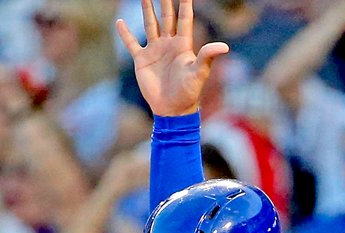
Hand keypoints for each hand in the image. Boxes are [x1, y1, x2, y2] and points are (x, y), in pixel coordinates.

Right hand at [116, 0, 229, 115]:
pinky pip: (132, 43)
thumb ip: (207, 57)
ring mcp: (155, 51)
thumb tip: (225, 47)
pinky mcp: (142, 60)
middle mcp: (169, 44)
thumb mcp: (199, 73)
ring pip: (150, 25)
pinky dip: (125, 34)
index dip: (185, 4)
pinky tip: (120, 23)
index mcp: (183, 45)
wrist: (172, 110)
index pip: (184, 18)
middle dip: (165, 1)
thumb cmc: (188, 92)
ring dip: (147, 10)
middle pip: (167, 17)